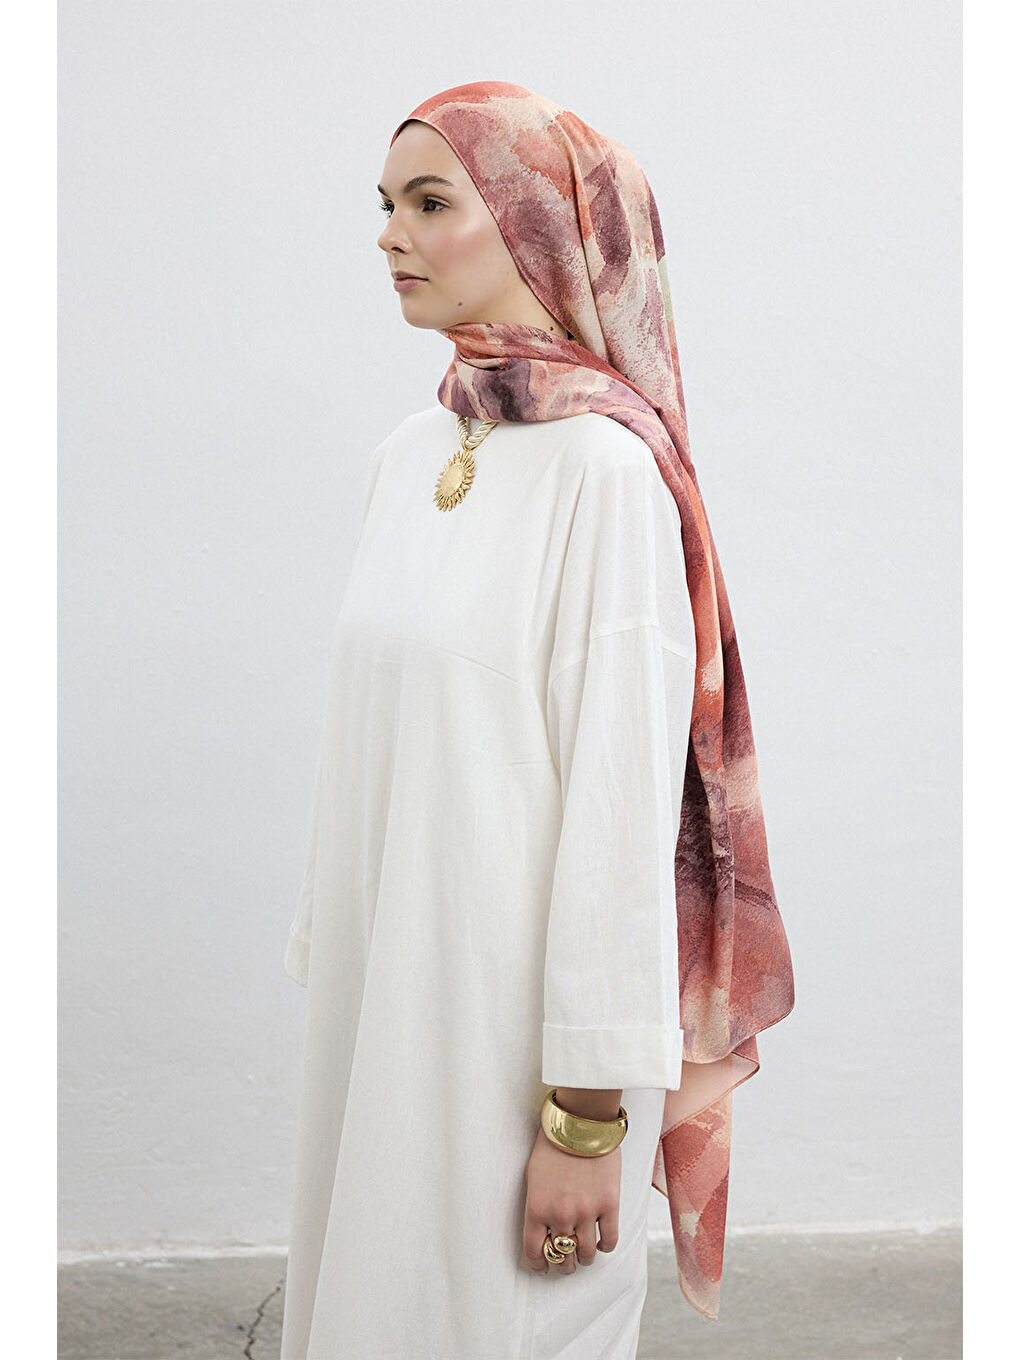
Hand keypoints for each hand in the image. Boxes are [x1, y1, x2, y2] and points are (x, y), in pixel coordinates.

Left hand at [522, 1124, 620, 1274]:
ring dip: (585, 1258)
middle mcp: (561, 1215)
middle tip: (566, 1262)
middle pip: (562, 1256)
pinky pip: (609, 1240)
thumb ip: (537, 1205)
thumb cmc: (553, 1143)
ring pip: (587, 1254)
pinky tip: (602, 1242)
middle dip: (563, 1263)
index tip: (543, 1267)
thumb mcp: (533, 1175)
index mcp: (537, 1208)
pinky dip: (606, 1247)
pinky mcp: (609, 1205)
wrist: (580, 1121)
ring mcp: (586, 1212)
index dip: (539, 1265)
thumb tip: (542, 1230)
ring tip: (585, 1254)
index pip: (535, 1252)